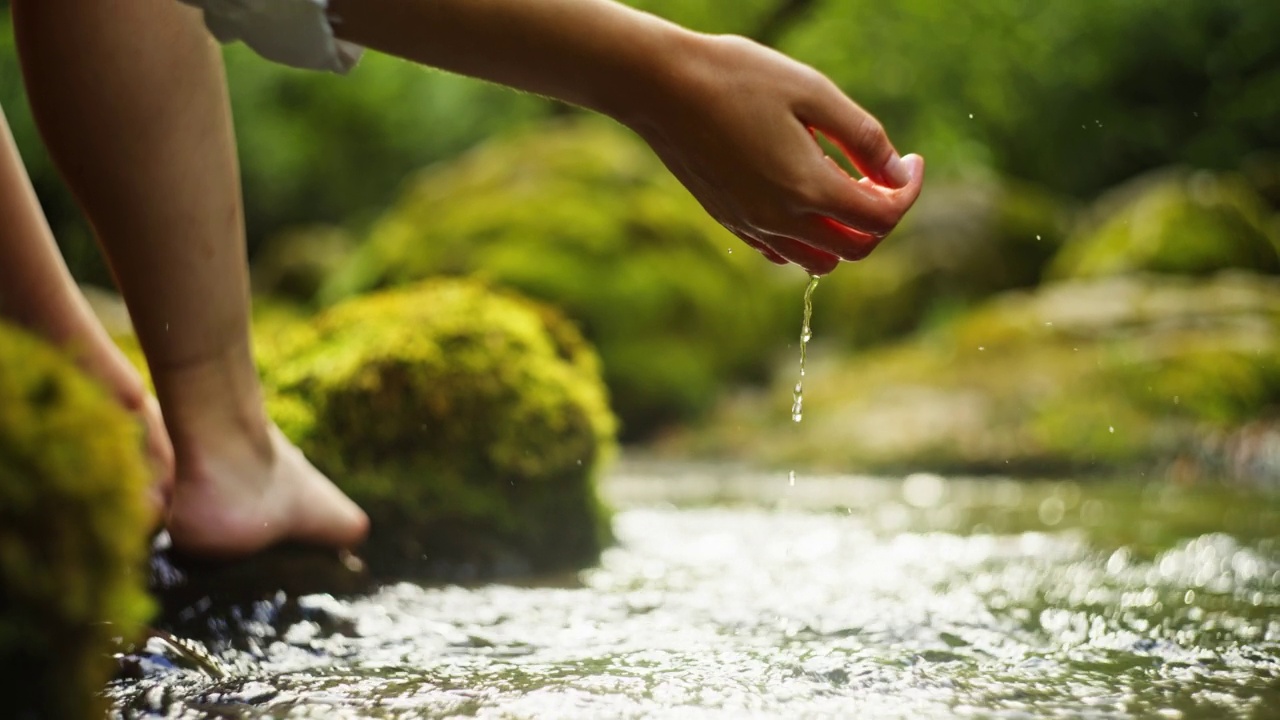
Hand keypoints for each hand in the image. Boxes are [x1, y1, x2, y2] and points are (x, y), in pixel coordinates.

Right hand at [626, 35, 923, 274]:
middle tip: (878, 174)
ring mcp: (752, 226)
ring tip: (841, 186)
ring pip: (818, 261)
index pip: (882, 218)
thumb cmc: (738, 77)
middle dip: (880, 216)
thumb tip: (899, 171)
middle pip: (856, 249)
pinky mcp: (730, 221)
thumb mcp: (814, 93)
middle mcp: (780, 219)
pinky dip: (805, 238)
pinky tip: (801, 196)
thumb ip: (864, 138)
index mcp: (807, 188)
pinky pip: (781, 252)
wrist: (661, 86)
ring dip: (843, 234)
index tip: (912, 162)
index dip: (909, 192)